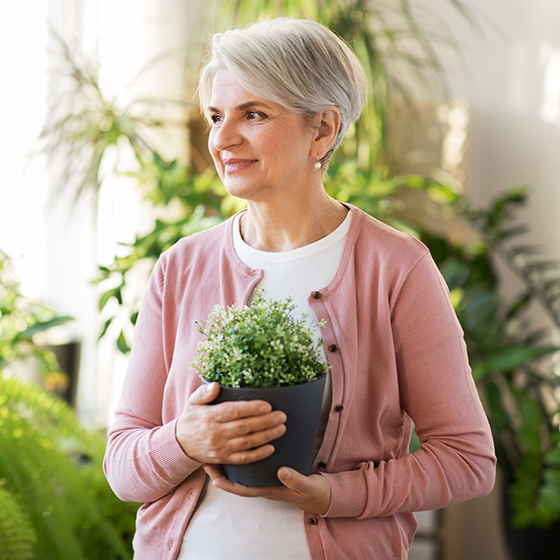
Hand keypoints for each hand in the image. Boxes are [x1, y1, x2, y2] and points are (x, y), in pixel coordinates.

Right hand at [176, 382, 286, 464]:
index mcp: (210, 417)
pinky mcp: (223, 459)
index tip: (268, 405)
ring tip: (281, 428)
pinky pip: (243, 458)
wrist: (180, 444)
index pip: (234, 411)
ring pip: (247, 443)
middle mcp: (216, 433)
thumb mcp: (193, 402)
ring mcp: (220, 448)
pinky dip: (258, 454)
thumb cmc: (192, 419)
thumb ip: (204, 392)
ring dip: (266, 436)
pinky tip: (271, 448)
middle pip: (245, 427)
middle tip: (282, 416)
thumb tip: (215, 385)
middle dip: (266, 421)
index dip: (252, 408)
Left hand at [203, 464, 331, 515]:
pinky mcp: (271, 469)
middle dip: (222, 472)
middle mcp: (264, 484)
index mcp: (269, 489)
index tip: (215, 480)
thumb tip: (282, 472)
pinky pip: (252, 466)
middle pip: (238, 480)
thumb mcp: (306, 485)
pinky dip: (243, 457)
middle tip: (206, 462)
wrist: (321, 493)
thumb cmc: (312, 491)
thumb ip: (295, 479)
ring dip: (229, 463)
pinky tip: (237, 446)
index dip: (229, 485)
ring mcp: (266, 477)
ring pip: (243, 473)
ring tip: (214, 452)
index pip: (245, 489)